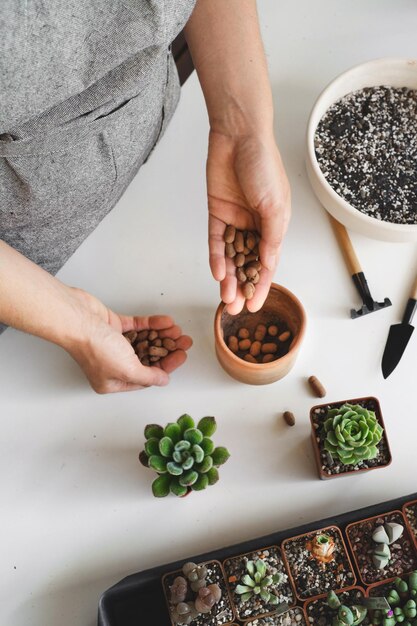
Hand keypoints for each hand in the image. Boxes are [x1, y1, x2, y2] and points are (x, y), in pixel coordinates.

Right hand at [64, 288, 191, 393]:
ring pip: (144, 340)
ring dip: (162, 335)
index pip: (145, 378)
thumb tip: (162, 381)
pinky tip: (166, 322)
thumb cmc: (95, 347)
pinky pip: (137, 326)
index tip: (180, 356)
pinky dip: (152, 324)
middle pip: (147, 358)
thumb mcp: (127, 370)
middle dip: (167, 349)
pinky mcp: (112, 325)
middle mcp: (111, 364)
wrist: (77, 319)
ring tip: (178, 331)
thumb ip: (147, 377)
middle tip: (184, 342)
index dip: (165, 367)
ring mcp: (112, 343)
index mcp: (111, 381)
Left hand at [207, 130, 290, 313]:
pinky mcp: (217, 213)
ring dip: (228, 277)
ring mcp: (235, 221)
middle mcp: (255, 226)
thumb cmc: (264, 166)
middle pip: (247, 264)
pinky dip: (216, 256)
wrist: (239, 136)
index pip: (267, 263)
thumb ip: (271, 237)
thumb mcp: (275, 206)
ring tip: (224, 297)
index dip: (261, 286)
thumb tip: (269, 265)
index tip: (254, 306)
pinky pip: (216, 241)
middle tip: (234, 308)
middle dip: (242, 287)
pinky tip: (217, 272)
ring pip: (231, 256)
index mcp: (274, 226)